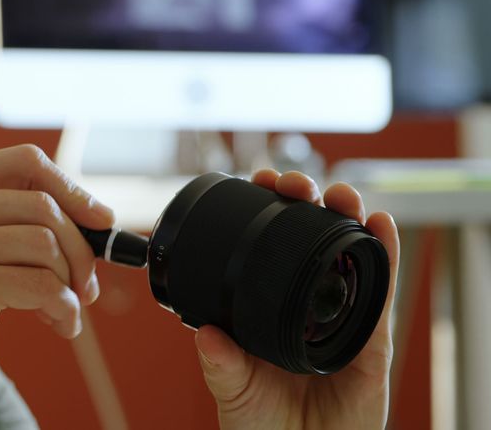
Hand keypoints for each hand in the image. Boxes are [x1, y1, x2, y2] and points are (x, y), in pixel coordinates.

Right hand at [0, 145, 114, 412]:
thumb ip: (13, 220)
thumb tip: (97, 218)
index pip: (24, 161)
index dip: (72, 188)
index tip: (100, 220)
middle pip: (43, 205)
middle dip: (80, 248)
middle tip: (86, 284)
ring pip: (46, 245)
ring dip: (71, 284)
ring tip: (65, 308)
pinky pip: (43, 286)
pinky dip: (65, 308)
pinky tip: (60, 324)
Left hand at [195, 170, 399, 429]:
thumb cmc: (263, 425)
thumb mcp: (233, 391)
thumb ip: (220, 365)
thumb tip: (204, 333)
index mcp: (265, 309)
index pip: (266, 250)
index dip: (266, 213)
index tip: (258, 183)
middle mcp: (301, 306)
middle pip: (307, 241)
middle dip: (304, 204)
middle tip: (293, 182)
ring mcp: (338, 319)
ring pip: (345, 257)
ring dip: (346, 218)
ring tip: (340, 193)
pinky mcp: (370, 342)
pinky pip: (379, 295)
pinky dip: (384, 257)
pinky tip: (381, 225)